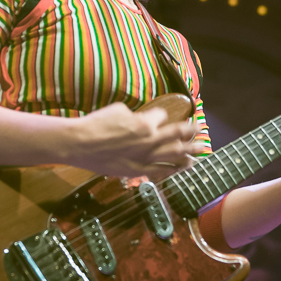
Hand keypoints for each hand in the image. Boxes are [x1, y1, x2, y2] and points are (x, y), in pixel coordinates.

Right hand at [65, 103, 203, 177]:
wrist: (80, 143)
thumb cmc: (97, 123)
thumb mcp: (118, 110)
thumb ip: (135, 116)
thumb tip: (140, 120)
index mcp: (145, 124)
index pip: (162, 116)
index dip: (161, 115)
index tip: (160, 116)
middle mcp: (149, 142)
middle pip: (177, 136)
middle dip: (191, 132)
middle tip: (201, 130)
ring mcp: (144, 158)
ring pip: (174, 156)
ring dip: (189, 152)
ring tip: (201, 151)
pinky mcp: (136, 170)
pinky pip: (160, 171)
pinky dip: (173, 169)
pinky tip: (182, 168)